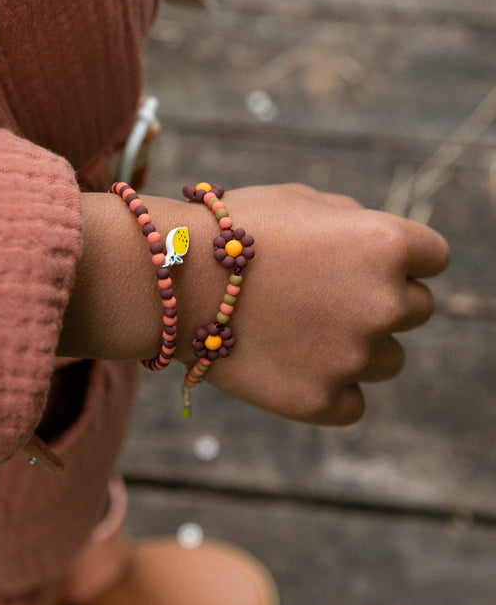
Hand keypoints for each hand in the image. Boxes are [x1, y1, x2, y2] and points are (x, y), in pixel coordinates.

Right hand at [179, 184, 449, 425]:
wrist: (169, 279)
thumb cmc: (232, 230)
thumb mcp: (303, 202)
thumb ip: (358, 223)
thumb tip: (392, 253)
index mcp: (386, 244)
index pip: (434, 258)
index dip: (402, 259)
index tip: (367, 264)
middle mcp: (382, 302)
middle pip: (417, 310)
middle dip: (380, 301)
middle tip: (327, 297)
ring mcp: (352, 356)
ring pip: (389, 360)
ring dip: (357, 346)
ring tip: (301, 330)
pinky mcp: (321, 401)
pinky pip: (352, 403)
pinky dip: (329, 388)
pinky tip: (291, 363)